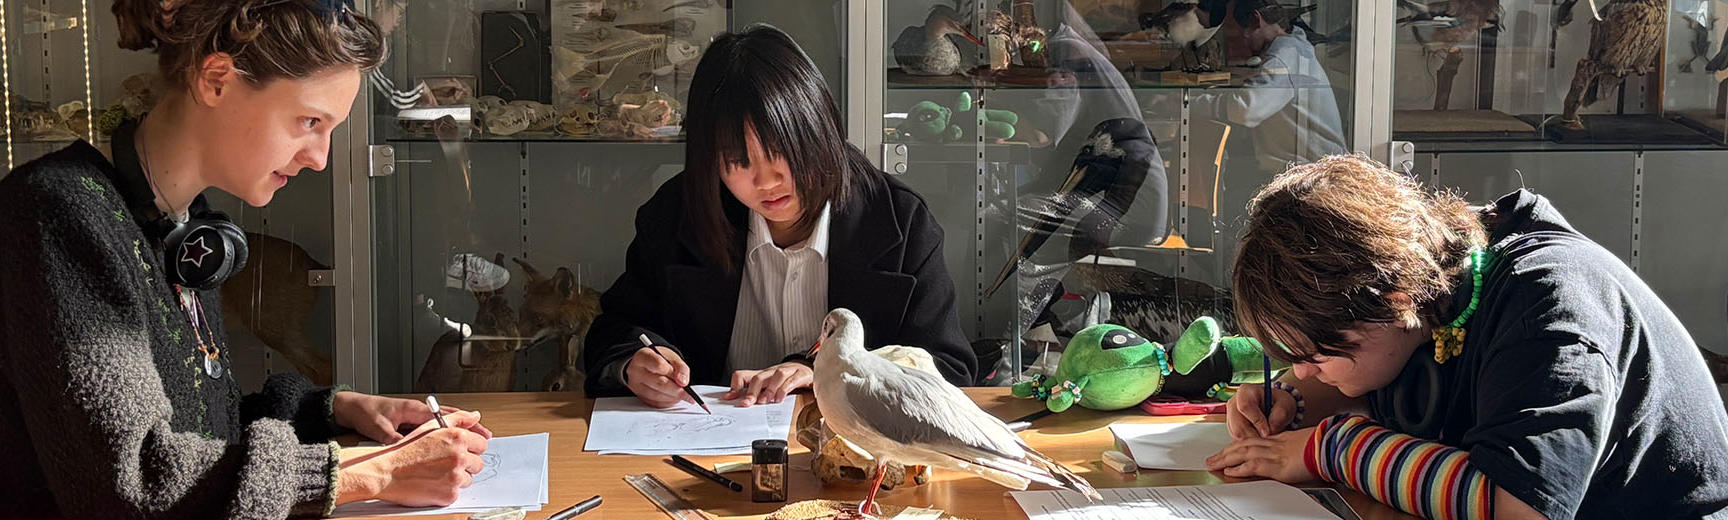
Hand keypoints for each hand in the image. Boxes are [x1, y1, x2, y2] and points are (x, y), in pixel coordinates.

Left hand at [333, 392, 492, 443]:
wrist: (350, 407)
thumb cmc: (363, 412)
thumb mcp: (377, 427)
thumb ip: (392, 437)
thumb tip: (404, 447)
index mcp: (413, 409)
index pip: (445, 416)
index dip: (463, 422)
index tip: (478, 427)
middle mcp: (418, 411)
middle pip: (451, 417)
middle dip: (469, 425)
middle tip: (487, 435)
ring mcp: (415, 416)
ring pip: (445, 421)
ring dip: (461, 428)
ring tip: (477, 437)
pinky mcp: (410, 423)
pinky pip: (435, 427)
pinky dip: (448, 431)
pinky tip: (453, 439)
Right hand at [337, 411, 489, 506]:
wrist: (387, 472)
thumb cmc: (406, 450)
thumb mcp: (431, 426)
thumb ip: (457, 418)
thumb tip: (475, 416)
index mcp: (458, 437)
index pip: (482, 444)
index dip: (469, 448)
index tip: (459, 451)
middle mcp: (460, 456)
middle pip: (477, 463)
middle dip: (465, 464)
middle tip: (444, 463)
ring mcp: (455, 476)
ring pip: (468, 479)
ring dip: (456, 478)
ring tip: (435, 472)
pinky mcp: (450, 494)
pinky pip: (456, 493)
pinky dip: (446, 490)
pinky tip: (432, 483)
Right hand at [626, 346, 691, 408]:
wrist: (649, 365)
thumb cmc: (661, 360)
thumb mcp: (672, 358)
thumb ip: (681, 368)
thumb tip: (683, 382)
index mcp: (643, 357)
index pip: (659, 365)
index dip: (673, 374)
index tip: (684, 382)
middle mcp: (636, 371)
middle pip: (659, 383)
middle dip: (677, 390)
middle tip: (689, 395)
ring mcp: (636, 385)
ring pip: (657, 395)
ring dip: (673, 397)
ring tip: (682, 395)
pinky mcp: (640, 396)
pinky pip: (655, 403)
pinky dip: (668, 402)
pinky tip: (674, 398)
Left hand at [724, 362, 812, 406]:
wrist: (807, 369)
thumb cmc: (785, 380)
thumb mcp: (768, 386)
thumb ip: (754, 395)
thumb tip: (737, 403)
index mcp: (762, 376)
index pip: (743, 375)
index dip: (735, 387)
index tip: (729, 398)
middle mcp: (772, 372)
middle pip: (759, 377)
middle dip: (751, 392)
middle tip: (747, 404)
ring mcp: (787, 372)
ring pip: (776, 376)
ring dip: (769, 389)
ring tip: (764, 401)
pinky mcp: (801, 375)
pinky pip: (792, 380)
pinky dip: (784, 389)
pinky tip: (780, 398)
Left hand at [1205, 427, 1316, 482]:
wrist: (1327, 447)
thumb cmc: (1320, 446)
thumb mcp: (1301, 445)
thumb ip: (1289, 449)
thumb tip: (1286, 458)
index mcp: (1277, 439)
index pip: (1251, 441)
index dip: (1236, 446)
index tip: (1226, 450)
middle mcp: (1271, 444)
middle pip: (1242, 445)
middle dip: (1225, 452)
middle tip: (1211, 458)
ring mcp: (1272, 454)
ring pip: (1242, 454)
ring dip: (1225, 459)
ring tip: (1213, 464)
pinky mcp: (1275, 465)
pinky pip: (1252, 466)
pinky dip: (1239, 469)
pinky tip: (1229, 471)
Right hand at [1225, 383, 1297, 439]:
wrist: (1275, 407)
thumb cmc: (1279, 403)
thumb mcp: (1285, 405)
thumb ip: (1279, 415)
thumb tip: (1270, 429)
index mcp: (1246, 391)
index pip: (1245, 406)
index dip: (1256, 421)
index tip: (1268, 431)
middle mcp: (1234, 403)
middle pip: (1238, 425)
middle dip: (1255, 436)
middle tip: (1268, 440)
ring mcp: (1231, 416)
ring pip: (1237, 435)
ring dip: (1253, 441)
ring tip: (1266, 438)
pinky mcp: (1231, 428)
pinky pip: (1237, 440)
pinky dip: (1250, 443)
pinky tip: (1260, 439)